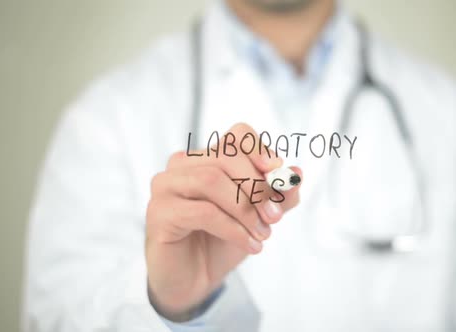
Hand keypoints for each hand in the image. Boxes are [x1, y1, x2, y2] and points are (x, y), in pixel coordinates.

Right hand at [145, 123, 301, 320]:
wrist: (193, 279)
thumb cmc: (222, 241)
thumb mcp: (258, 217)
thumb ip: (277, 196)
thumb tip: (296, 174)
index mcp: (207, 158)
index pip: (237, 136)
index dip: (260, 150)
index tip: (278, 172)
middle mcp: (183, 165)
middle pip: (225, 156)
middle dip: (257, 186)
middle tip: (275, 216)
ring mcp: (166, 186)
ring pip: (211, 180)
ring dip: (245, 209)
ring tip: (263, 234)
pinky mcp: (159, 212)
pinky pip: (202, 211)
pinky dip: (233, 228)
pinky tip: (249, 244)